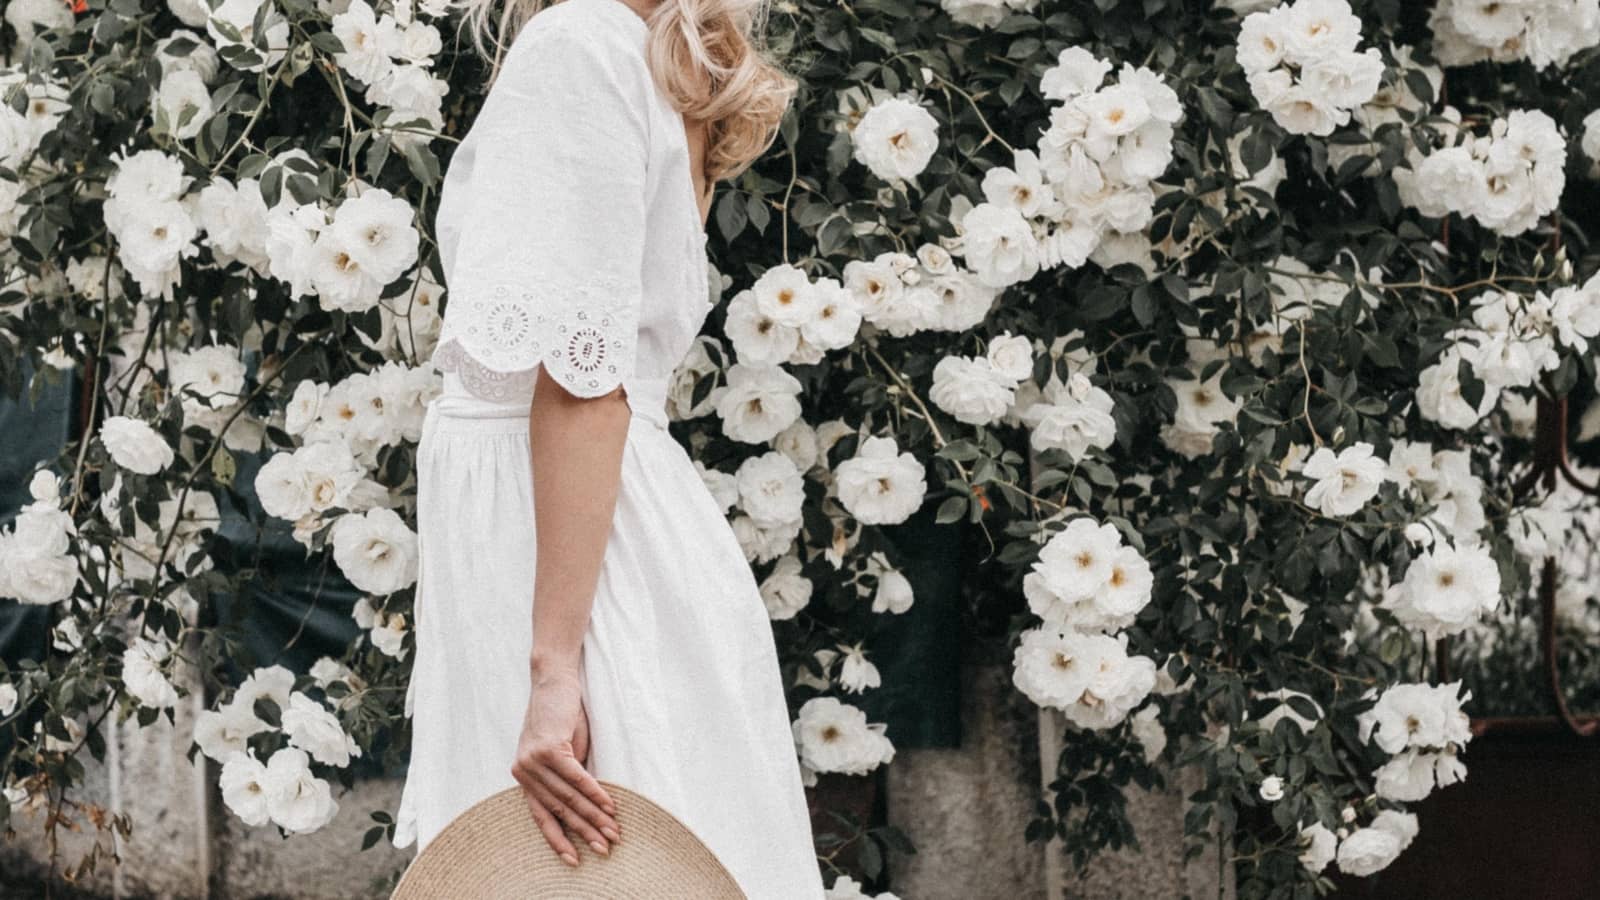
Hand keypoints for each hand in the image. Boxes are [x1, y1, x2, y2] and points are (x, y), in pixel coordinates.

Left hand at [511, 662, 619, 865]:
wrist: (552, 681)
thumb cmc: (560, 716)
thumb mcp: (562, 751)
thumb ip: (568, 777)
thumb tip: (587, 805)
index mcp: (524, 776)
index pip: (541, 816)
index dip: (559, 840)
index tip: (575, 860)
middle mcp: (524, 772)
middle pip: (560, 809)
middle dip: (586, 831)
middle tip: (606, 847)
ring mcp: (534, 760)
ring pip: (569, 796)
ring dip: (595, 815)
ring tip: (613, 830)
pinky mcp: (550, 747)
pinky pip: (576, 776)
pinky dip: (594, 792)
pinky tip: (608, 805)